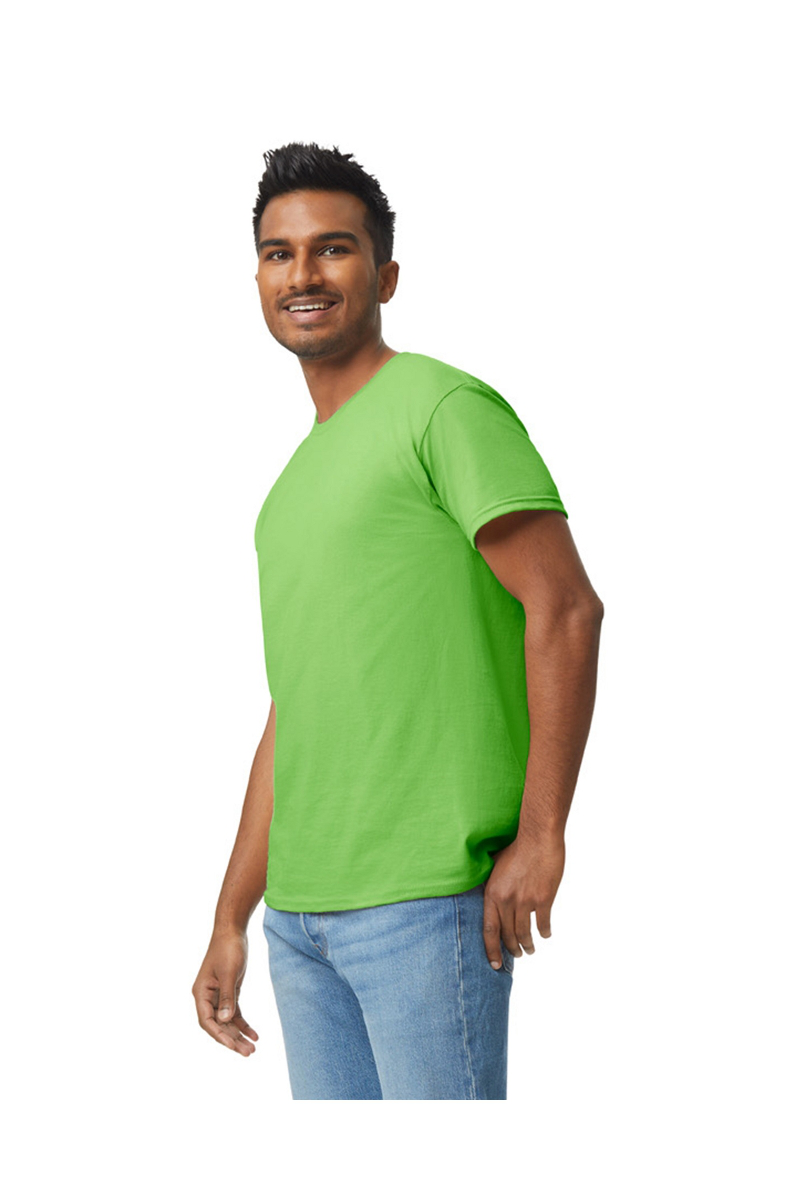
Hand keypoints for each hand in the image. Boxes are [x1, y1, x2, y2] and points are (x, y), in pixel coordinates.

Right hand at [192, 929, 258, 1055]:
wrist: (233, 931)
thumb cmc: (228, 949)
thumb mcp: (230, 973)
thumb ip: (227, 997)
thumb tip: (224, 1020)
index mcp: (201, 993)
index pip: (207, 1021)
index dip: (220, 1035)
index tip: (233, 1046)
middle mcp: (207, 997)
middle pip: (218, 1025)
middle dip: (232, 1040)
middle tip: (248, 1053)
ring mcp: (217, 996)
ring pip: (227, 1021)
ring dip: (239, 1034)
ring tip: (252, 1049)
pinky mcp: (229, 992)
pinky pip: (234, 1013)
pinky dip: (243, 1023)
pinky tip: (254, 1034)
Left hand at [483, 833, 565, 968]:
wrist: (538, 838)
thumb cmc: (517, 848)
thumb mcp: (496, 866)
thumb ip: (492, 883)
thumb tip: (489, 894)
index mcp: (492, 893)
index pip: (489, 929)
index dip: (491, 949)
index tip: (494, 964)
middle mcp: (507, 901)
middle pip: (507, 935)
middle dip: (511, 949)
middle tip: (516, 955)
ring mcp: (525, 902)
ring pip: (524, 933)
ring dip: (527, 945)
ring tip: (530, 950)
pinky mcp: (543, 899)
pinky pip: (542, 924)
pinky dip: (544, 932)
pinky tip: (545, 934)